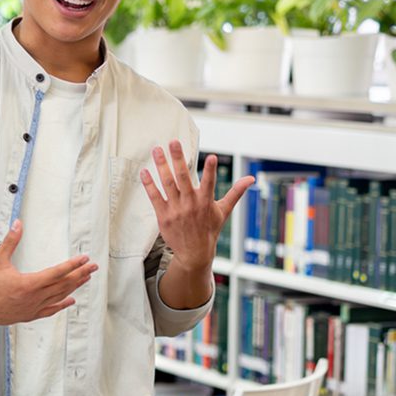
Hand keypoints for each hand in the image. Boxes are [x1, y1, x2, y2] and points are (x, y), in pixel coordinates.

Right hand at [0, 220, 96, 325]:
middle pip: (63, 285)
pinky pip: (50, 310)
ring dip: (74, 287)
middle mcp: (34, 298)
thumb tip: (18, 224)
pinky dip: (62, 305)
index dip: (72, 265)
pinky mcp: (29, 315)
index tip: (84, 259)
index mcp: (28, 284)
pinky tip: (70, 300)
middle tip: (93, 267)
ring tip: (86, 278)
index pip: (57, 272)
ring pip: (59, 297)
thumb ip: (10, 241)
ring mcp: (33, 308)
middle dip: (80, 274)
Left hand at [140, 143, 253, 272]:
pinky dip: (149, 184)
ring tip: (156, 150)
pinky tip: (144, 171)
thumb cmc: (210, 229)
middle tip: (173, 142)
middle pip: (183, 177)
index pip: (209, 183)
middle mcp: (190, 204)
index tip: (212, 157)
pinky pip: (154, 197)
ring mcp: (175, 209)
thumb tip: (251, 179)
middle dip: (178, 159)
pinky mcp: (163, 215)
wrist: (194, 253)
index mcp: (205, 202)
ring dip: (161, 165)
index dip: (211, 170)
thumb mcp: (224, 211)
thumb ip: (235, 192)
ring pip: (167, 183)